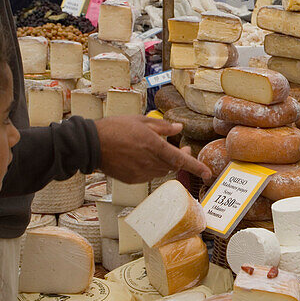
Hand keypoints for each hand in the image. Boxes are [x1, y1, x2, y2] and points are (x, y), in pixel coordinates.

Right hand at [95, 116, 210, 181]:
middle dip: (181, 159)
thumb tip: (179, 127)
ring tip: (160, 151)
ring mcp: (140, 172)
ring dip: (166, 163)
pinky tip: (144, 158)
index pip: (181, 159)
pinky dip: (152, 168)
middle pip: (173, 166)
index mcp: (153, 145)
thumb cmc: (114, 128)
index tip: (208, 173)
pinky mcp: (132, 179)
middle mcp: (149, 161)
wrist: (91, 144)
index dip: (196, 167)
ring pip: (161, 171)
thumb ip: (162, 126)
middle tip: (184, 149)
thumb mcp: (140, 121)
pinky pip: (149, 175)